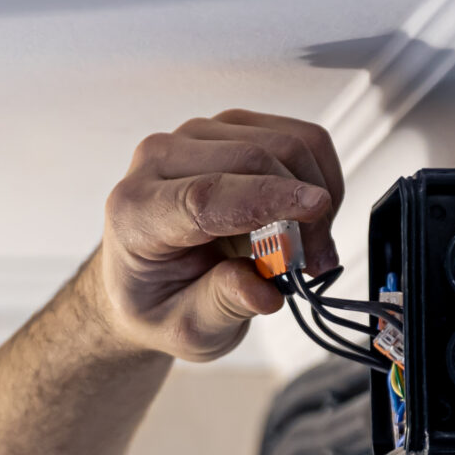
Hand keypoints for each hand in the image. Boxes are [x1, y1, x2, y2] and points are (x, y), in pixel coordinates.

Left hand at [91, 110, 345, 362]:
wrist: (147, 278)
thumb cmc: (163, 302)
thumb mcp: (186, 328)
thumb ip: (221, 306)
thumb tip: (263, 292)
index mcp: (137, 211)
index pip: (204, 195)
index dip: (267, 197)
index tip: (317, 208)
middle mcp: (159, 160)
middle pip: (254, 159)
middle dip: (304, 211)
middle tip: (316, 264)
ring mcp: (197, 135)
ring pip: (285, 142)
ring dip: (318, 193)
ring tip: (308, 245)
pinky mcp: (231, 127)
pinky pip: (298, 136)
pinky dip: (318, 176)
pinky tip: (305, 215)